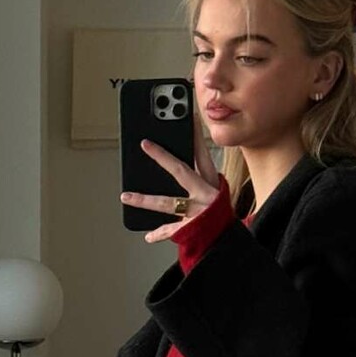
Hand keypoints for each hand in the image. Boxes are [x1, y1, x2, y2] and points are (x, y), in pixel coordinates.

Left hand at [120, 123, 220, 242]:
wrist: (229, 240)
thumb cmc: (219, 213)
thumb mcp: (215, 191)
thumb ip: (200, 177)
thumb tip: (180, 162)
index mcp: (211, 182)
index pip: (202, 154)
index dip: (194, 136)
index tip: (187, 117)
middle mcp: (205, 194)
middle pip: (181, 172)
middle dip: (163, 157)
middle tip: (146, 144)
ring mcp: (197, 212)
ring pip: (167, 202)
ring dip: (145, 200)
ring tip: (126, 196)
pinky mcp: (191, 229)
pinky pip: (171, 230)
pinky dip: (159, 233)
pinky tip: (147, 235)